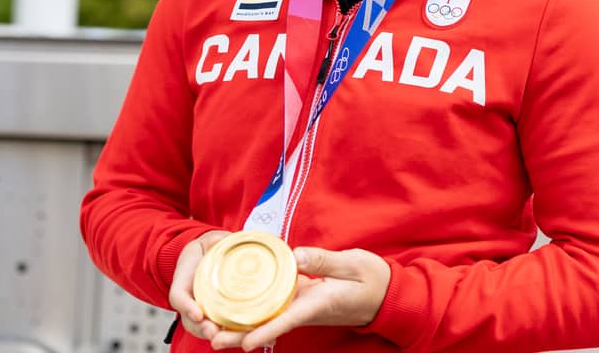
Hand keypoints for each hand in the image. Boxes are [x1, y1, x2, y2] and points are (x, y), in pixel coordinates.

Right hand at [168, 230, 230, 340]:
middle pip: (190, 321)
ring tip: (226, 339)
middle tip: (213, 332)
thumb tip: (221, 239)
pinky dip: (228, 335)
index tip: (198, 314)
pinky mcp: (216, 316)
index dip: (187, 307)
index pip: (179, 297)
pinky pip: (219, 329)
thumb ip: (214, 240)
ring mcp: (200, 310)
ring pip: (202, 329)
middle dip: (201, 329)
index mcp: (183, 280)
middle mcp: (189, 300)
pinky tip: (243, 337)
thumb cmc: (207, 250)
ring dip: (215, 336)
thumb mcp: (208, 240)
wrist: (208, 257)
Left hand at [207, 246, 390, 350]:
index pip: (288, 319)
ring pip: (268, 320)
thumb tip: (297, 256)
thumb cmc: (372, 279)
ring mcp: (303, 308)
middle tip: (212, 339)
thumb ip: (324, 260)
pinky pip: (275, 311)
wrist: (386, 295)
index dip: (266, 331)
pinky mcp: (302, 303)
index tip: (246, 343)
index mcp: (319, 302)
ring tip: (213, 328)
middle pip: (269, 325)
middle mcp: (307, 310)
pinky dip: (255, 313)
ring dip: (242, 326)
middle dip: (241, 335)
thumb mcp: (353, 264)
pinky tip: (236, 309)